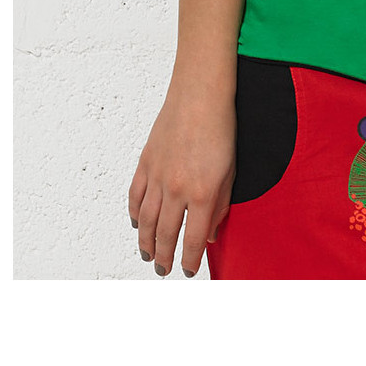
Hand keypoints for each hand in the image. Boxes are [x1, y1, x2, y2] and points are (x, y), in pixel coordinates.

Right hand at [128, 87, 235, 277]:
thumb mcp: (230, 172)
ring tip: (148, 256)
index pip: (192, 240)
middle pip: (166, 236)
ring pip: (146, 222)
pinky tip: (138, 225)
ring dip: (146, 243)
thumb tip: (208, 235)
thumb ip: (220, 206)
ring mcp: (157, 176)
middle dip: (164, 258)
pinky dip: (135, 215)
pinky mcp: (145, 163)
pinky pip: (135, 198)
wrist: (200, 95)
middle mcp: (176, 188)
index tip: (187, 271)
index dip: (189, 261)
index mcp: (202, 193)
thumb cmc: (221, 128)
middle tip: (164, 270)